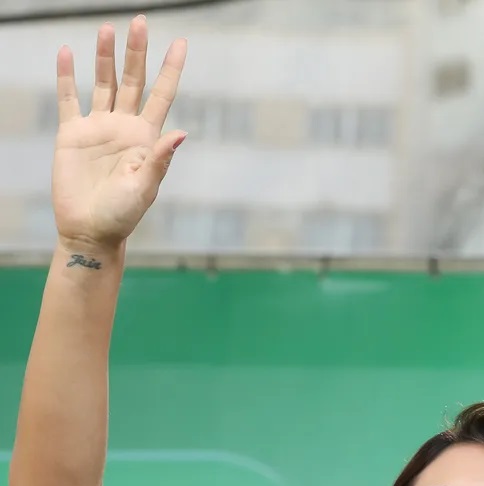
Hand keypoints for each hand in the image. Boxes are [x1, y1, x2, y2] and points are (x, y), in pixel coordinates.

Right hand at [52, 16, 186, 249]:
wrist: (90, 230)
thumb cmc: (123, 215)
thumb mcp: (146, 188)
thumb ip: (161, 160)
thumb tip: (180, 133)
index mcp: (147, 138)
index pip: (162, 95)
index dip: (171, 69)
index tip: (181, 43)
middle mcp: (125, 127)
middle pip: (134, 81)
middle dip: (137, 52)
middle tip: (141, 21)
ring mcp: (98, 128)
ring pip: (104, 83)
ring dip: (105, 57)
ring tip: (107, 28)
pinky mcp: (72, 134)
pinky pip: (69, 99)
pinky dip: (68, 76)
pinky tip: (69, 53)